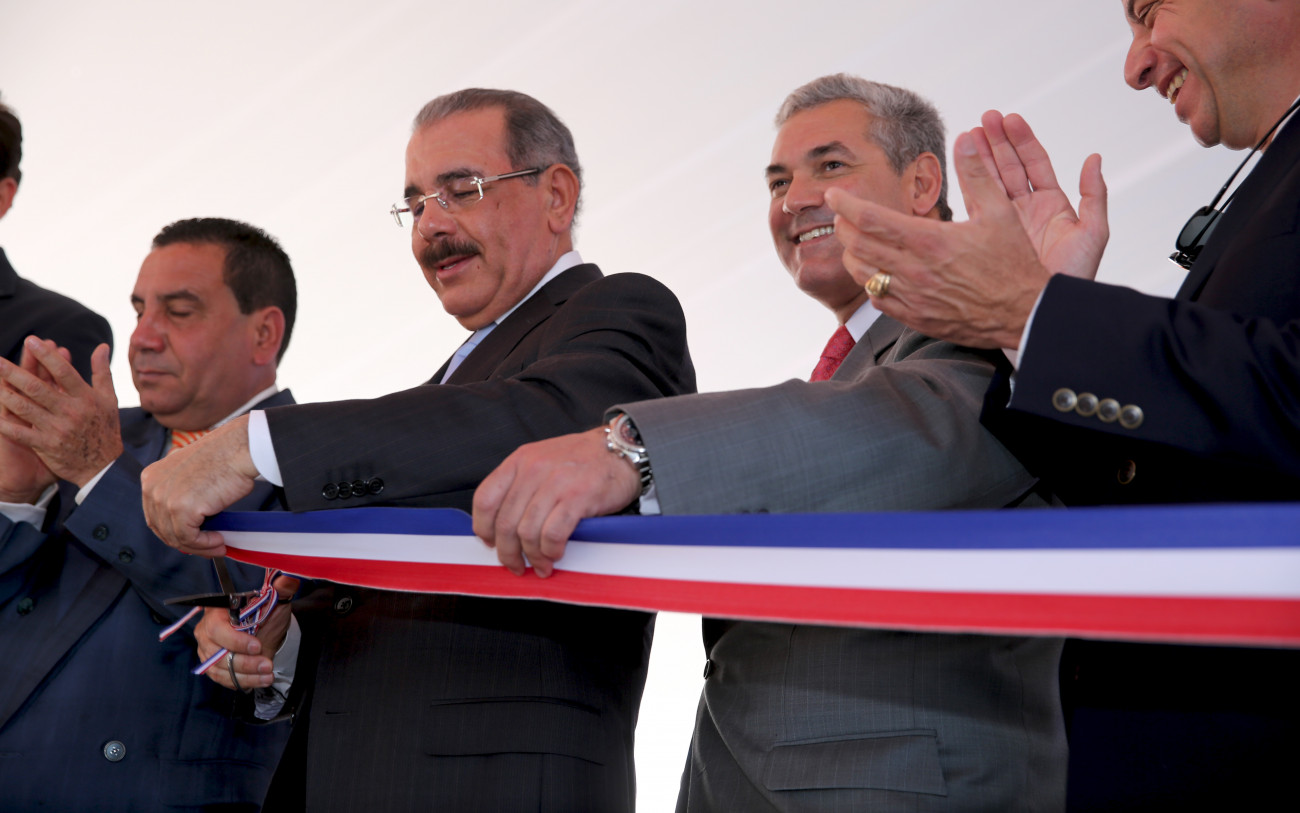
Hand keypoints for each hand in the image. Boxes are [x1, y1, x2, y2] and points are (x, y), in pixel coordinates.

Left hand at [0, 338, 121, 486]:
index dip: (47, 355)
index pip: (64, 372)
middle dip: (15, 373)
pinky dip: (6, 425)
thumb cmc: (106, 428)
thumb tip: (102, 346)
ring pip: (26, 408)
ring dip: (7, 395)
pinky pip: (22, 433)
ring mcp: (57, 429)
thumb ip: (102, 371)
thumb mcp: (109, 398)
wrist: (103, 467)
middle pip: (38, 388)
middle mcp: (71, 411)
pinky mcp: (47, 446)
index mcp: (86, 398)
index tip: (31, 340)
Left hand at [141, 415, 259, 556]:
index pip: (155, 516)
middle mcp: (152, 488)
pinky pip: (189, 538)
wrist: (239, 449)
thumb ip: (182, 493)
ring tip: (218, 545)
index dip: (174, 532)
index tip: (193, 539)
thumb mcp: (191, 474)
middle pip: (162, 530)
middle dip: (187, 543)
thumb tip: (190, 522)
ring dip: (199, 546)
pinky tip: (219, 540)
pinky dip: (204, 544)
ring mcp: (165, 498)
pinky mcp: (180, 508)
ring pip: (176, 537)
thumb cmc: (225, 457)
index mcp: (151, 477)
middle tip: (209, 546)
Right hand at [195, 574, 298, 690]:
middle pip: (217, 653)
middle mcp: (205, 631)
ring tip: (268, 675)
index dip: (236, 640)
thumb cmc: (266, 614)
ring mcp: (206, 650)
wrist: (267, 632)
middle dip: (245, 662)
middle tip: (267, 665)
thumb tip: (289, 578)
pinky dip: (242, 682)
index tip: (258, 646)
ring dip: (246, 675)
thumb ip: (280, 589)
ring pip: (220, 669)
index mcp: (217, 611)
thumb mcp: (275, 601)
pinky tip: (260, 680)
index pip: (217, 628)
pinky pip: (222, 679)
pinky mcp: (212, 666)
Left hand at [473, 427, 639, 577]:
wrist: (622, 450)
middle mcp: (533, 470)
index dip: (484, 528)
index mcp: (520, 460)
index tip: (491, 543)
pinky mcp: (577, 497)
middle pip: (505, 523)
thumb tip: (503, 524)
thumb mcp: (543, 459)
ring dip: (533, 557)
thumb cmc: (583, 459)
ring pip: (527, 533)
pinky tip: (556, 554)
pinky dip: (551, 551)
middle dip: (508, 553)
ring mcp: (555, 483)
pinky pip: (552, 535)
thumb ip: (522, 484)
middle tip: (516, 566)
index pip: (485, 499)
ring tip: (542, 566)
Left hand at [826, 114, 1106, 349]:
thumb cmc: (1015, 264)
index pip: (870, 219)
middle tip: (843, 215)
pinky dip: (870, 282)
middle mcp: (914, 271)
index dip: (845, 204)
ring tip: (855, 241)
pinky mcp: (916, 318)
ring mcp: (912, 297)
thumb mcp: (1001, 213)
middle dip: (843, 227)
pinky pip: (878, 299)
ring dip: (853, 255)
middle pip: (858, 246)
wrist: (1026, 315)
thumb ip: (978, 174)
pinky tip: (878, 272)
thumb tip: (967, 138)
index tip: (832, 194)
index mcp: (929, 241)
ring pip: (863, 275)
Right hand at [977, 111, 1107, 280]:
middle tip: (985, 118)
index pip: (1035, 163)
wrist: (1046, 309)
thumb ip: (1094, 195)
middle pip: (1010, 166)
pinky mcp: (988, 236)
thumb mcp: (1094, 233)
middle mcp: (1027, 211)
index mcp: (1053, 205)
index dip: (1023, 140)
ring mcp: (1005, 223)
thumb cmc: (1074, 279)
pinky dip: (968, 183)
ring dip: (981, 156)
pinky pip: (977, 204)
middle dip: (997, 141)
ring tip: (970, 133)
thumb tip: (1094, 160)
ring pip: (991, 181)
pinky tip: (961, 165)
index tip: (1010, 120)